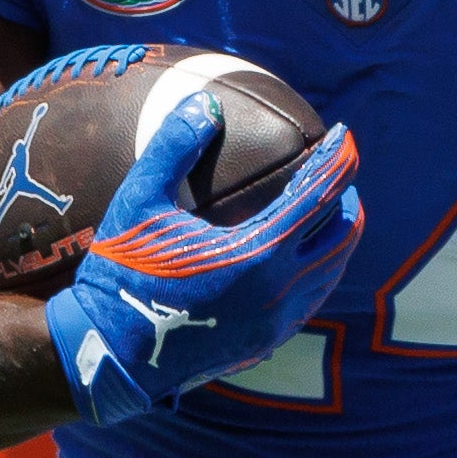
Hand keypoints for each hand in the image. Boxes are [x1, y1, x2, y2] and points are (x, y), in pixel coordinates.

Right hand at [40, 92, 364, 423]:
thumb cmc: (120, 274)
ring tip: (322, 210)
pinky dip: (318, 269)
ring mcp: (276, 323)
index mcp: (256, 254)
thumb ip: (173, 147)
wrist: (110, 355)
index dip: (339, 159)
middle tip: (336, 173)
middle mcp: (279, 292)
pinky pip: (311, 299)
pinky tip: (297, 256)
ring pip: (333, 272)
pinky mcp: (266, 344)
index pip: (319, 196)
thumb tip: (207, 102)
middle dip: (346, 198)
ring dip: (336, 236)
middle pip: (343, 235)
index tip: (344, 134)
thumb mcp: (137, 202)